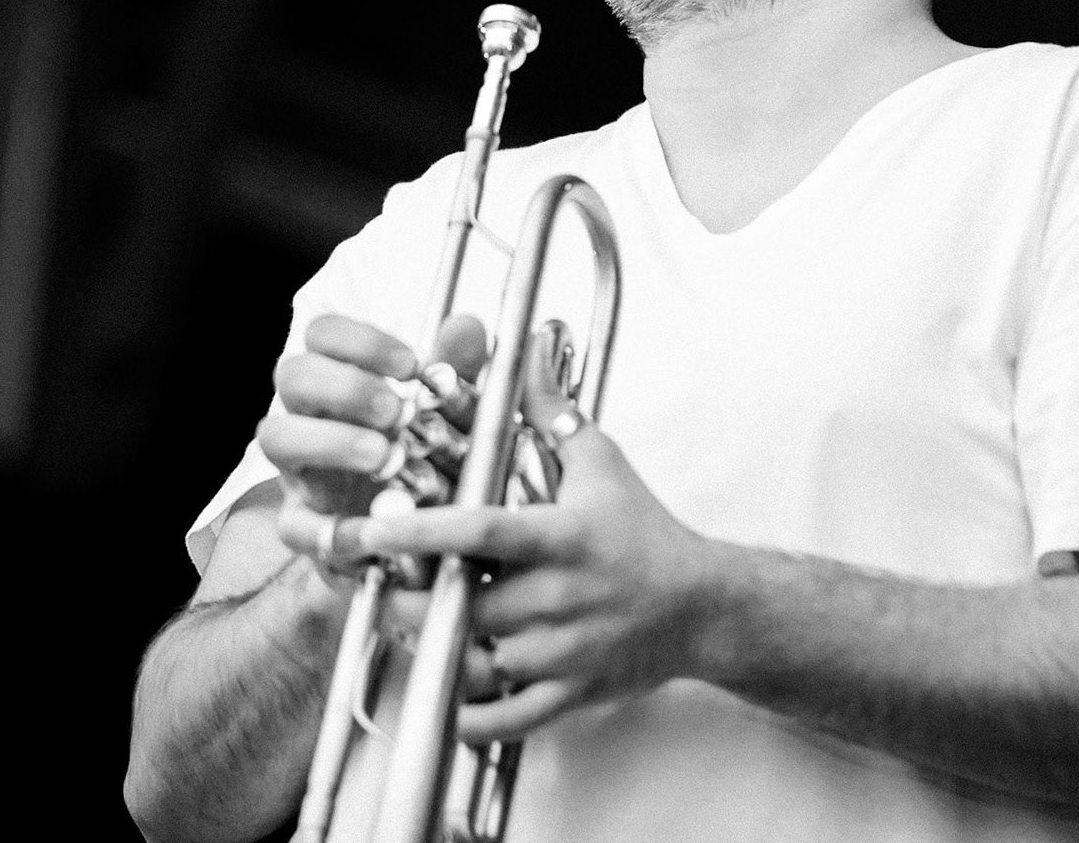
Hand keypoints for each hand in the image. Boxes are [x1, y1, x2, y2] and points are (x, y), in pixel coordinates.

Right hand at [260, 313, 486, 572]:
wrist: (412, 529)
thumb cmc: (423, 452)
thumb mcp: (449, 409)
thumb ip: (455, 369)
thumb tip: (467, 324)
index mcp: (339, 377)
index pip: (323, 334)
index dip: (362, 341)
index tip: (410, 366)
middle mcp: (309, 415)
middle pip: (294, 375)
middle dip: (346, 388)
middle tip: (396, 411)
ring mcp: (298, 470)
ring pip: (277, 437)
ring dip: (331, 442)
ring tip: (383, 456)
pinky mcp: (303, 526)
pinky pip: (293, 526)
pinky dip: (328, 529)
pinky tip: (368, 530)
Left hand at [361, 423, 720, 745]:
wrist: (704, 607)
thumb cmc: (646, 533)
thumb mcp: (603, 464)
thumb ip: (555, 413)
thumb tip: (532, 356)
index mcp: (561, 539)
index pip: (478, 533)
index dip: (420, 532)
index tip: (374, 531)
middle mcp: (558, 599)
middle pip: (458, 609)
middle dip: (411, 602)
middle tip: (386, 586)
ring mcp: (563, 653)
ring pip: (470, 667)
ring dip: (435, 654)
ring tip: (419, 629)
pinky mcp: (569, 695)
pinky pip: (502, 721)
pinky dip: (468, 717)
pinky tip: (450, 696)